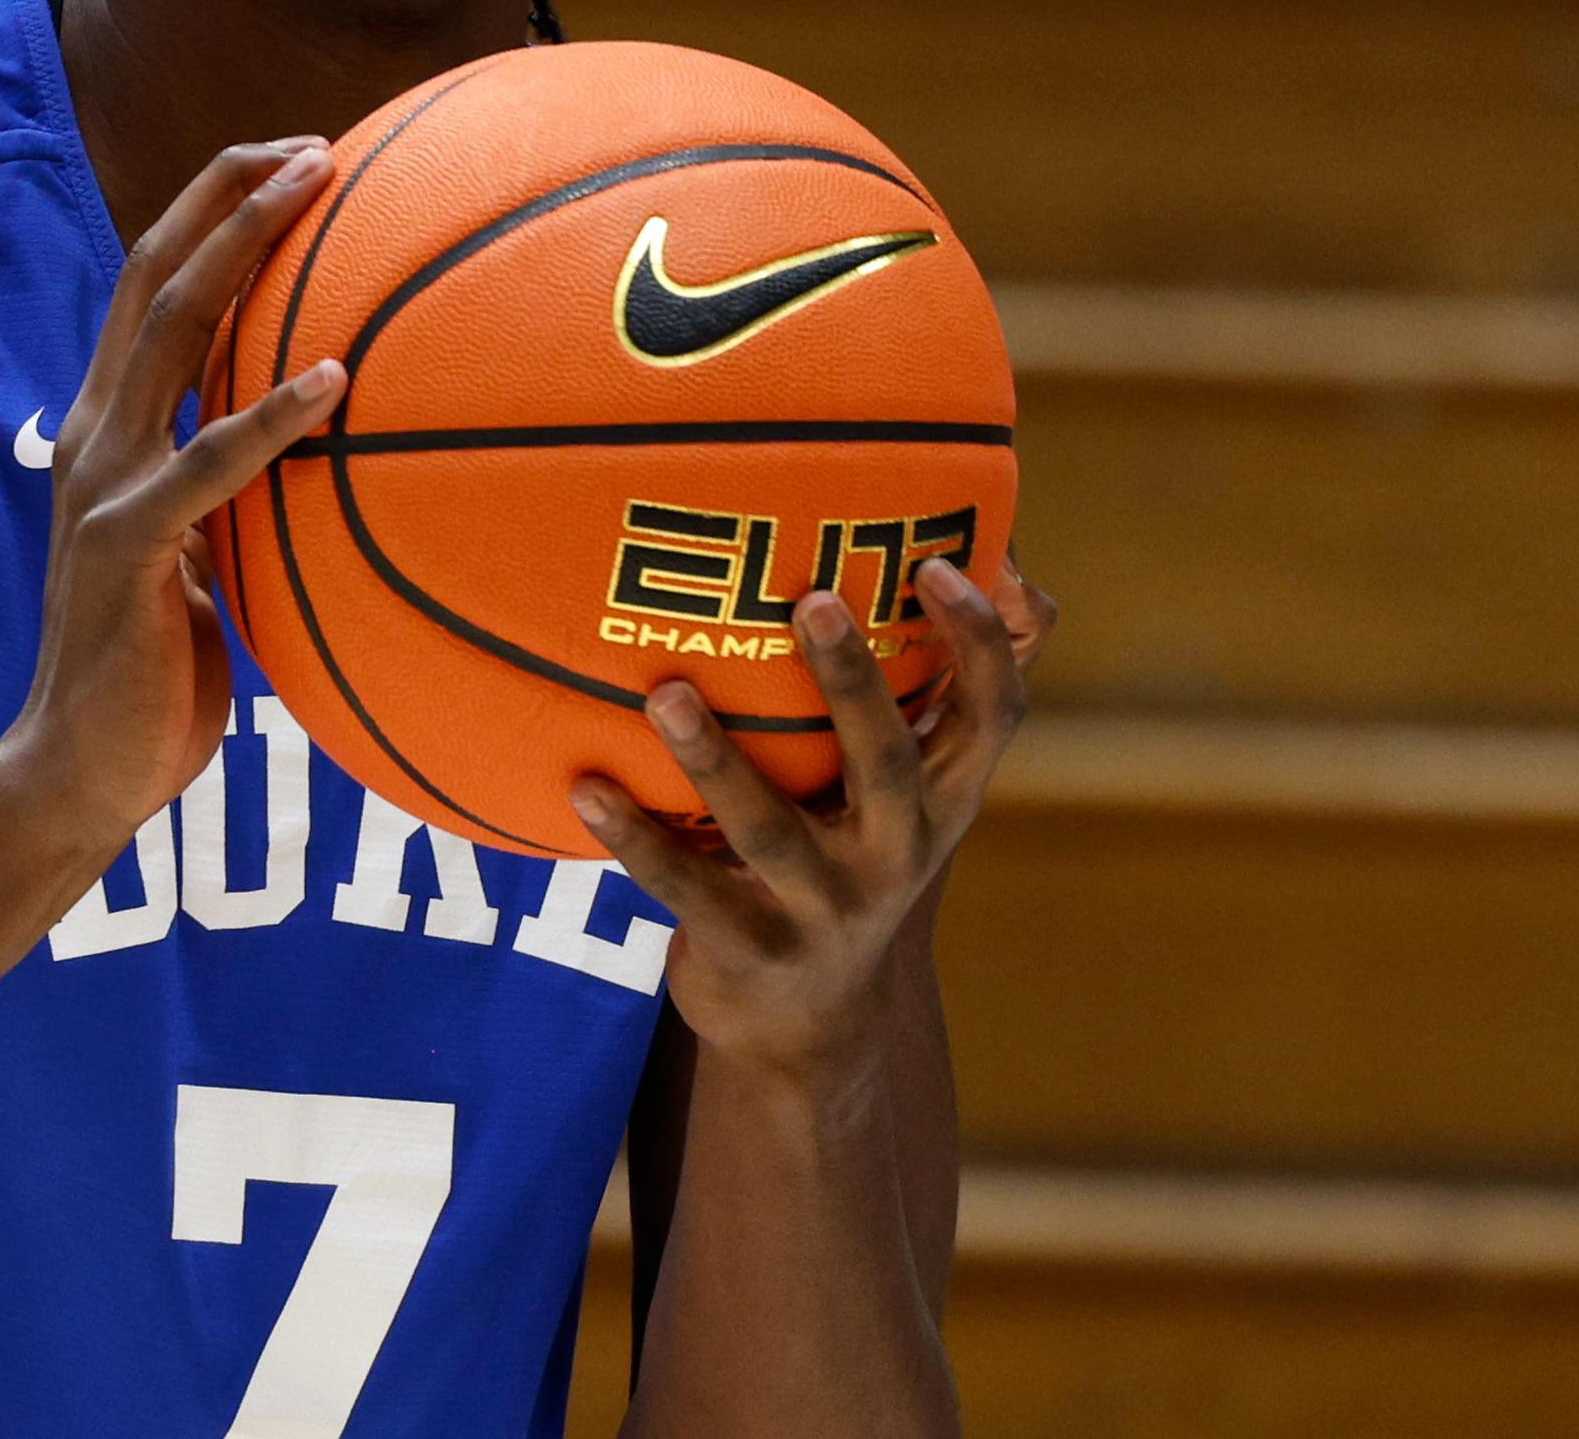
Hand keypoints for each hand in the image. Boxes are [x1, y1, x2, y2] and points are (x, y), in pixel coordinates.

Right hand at [0, 139, 346, 854]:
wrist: (77, 769)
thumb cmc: (154, 667)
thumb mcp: (199, 549)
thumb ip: (233, 488)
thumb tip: (326, 450)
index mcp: (110, 426)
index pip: (152, 283)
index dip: (212, 208)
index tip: (294, 160)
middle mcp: (96, 432)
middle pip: (155, 274)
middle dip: (229, 194)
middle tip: (315, 144)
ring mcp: (105, 483)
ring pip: (171, 332)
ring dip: (246, 250)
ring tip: (319, 192)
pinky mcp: (128, 545)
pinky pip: (208, 462)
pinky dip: (273, 413)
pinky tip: (335, 379)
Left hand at [574, 556, 1052, 1083]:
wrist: (808, 1024)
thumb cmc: (852, 853)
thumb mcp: (906, 790)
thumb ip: (931, 686)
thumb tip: (989, 554)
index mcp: (942, 800)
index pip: (993, 715)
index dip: (977, 641)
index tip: (933, 565)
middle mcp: (898, 853)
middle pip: (887, 763)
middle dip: (852, 682)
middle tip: (810, 598)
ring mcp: (823, 908)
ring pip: (770, 829)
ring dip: (716, 757)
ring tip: (666, 691)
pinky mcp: (749, 948)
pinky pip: (684, 887)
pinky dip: (633, 837)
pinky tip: (585, 786)